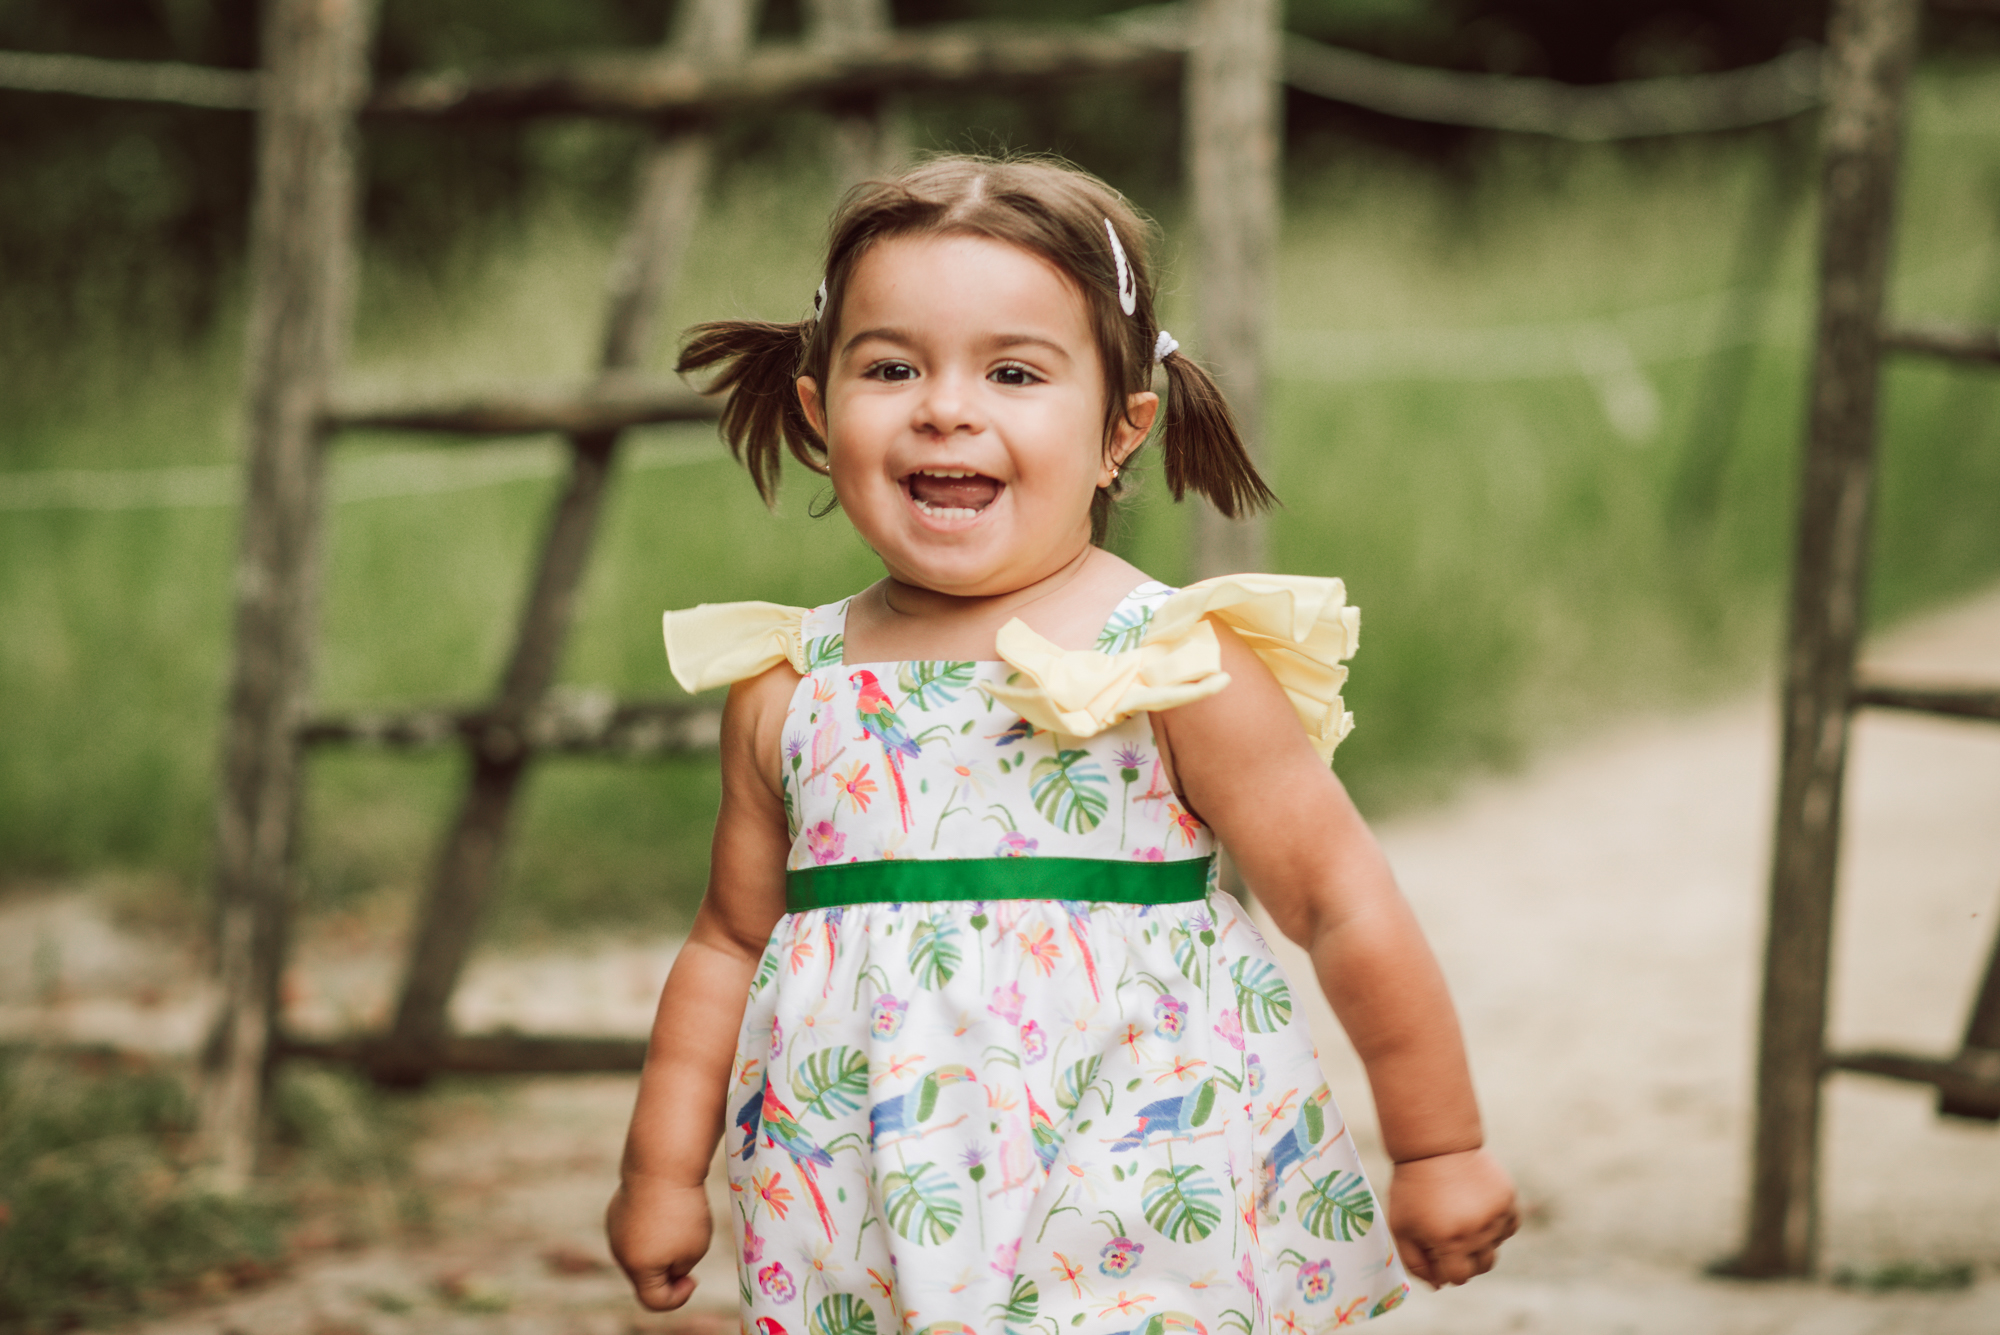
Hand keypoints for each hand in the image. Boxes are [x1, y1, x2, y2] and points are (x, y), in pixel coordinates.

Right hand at [606, 1173, 713, 1309]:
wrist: (662, 1164)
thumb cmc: (683, 1210)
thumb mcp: (694, 1249)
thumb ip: (679, 1269)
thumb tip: (667, 1267)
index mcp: (637, 1267)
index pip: (655, 1300)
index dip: (678, 1296)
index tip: (694, 1278)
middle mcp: (620, 1251)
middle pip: (647, 1276)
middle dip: (670, 1269)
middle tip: (691, 1245)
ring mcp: (615, 1229)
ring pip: (642, 1251)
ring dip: (661, 1246)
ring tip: (680, 1220)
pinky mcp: (618, 1209)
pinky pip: (638, 1230)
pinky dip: (653, 1226)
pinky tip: (666, 1206)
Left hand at [1387, 1147, 1518, 1287]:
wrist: (1435, 1146)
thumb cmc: (1413, 1189)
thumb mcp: (1401, 1226)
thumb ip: (1416, 1263)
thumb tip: (1439, 1286)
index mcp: (1449, 1241)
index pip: (1457, 1277)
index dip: (1443, 1267)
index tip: (1434, 1247)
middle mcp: (1477, 1232)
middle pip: (1480, 1267)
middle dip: (1463, 1258)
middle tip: (1448, 1233)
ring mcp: (1496, 1216)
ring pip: (1495, 1248)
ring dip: (1479, 1242)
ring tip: (1460, 1216)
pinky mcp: (1509, 1200)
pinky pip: (1509, 1227)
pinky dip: (1497, 1225)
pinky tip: (1478, 1209)